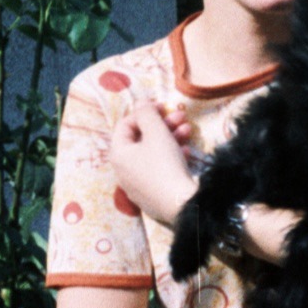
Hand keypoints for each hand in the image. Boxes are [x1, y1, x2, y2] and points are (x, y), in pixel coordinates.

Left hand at [109, 102, 196, 226]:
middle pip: (141, 139)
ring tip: (189, 131)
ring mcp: (137, 186)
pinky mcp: (152, 196)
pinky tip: (187, 153)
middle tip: (181, 116)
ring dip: (170, 138)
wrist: (182, 205)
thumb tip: (140, 103)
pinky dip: (171, 158)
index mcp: (118, 154)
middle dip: (162, 125)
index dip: (144, 112)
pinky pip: (158, 170)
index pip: (125, 125)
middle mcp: (123, 171)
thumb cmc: (165, 164)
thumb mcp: (157, 132)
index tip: (163, 106)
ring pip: (152, 154)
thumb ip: (147, 113)